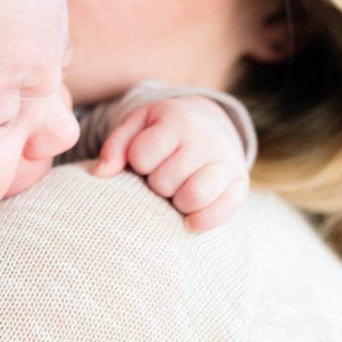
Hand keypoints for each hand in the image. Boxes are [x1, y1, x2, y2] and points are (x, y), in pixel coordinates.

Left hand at [93, 96, 249, 231]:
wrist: (210, 122)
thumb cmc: (163, 131)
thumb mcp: (137, 126)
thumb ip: (115, 146)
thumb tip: (101, 173)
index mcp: (176, 120)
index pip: (142, 157)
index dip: (138, 164)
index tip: (144, 160)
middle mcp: (205, 139)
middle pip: (164, 182)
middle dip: (157, 184)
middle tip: (163, 176)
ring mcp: (226, 161)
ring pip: (192, 197)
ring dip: (177, 202)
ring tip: (176, 193)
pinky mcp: (240, 183)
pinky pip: (222, 212)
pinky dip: (202, 221)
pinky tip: (189, 220)